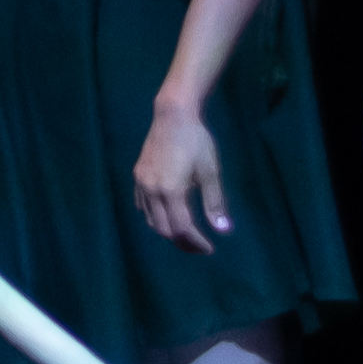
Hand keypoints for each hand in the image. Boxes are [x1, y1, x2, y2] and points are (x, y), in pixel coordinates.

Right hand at [132, 103, 227, 252]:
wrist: (173, 115)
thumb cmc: (197, 141)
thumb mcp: (210, 172)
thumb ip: (215, 203)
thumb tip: (224, 230)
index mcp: (171, 191)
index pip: (182, 228)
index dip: (196, 242)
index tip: (209, 248)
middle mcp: (152, 191)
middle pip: (164, 229)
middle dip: (182, 241)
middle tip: (199, 244)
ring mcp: (142, 184)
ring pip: (151, 220)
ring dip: (168, 230)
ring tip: (186, 232)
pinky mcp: (138, 177)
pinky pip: (143, 206)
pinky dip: (155, 217)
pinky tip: (168, 214)